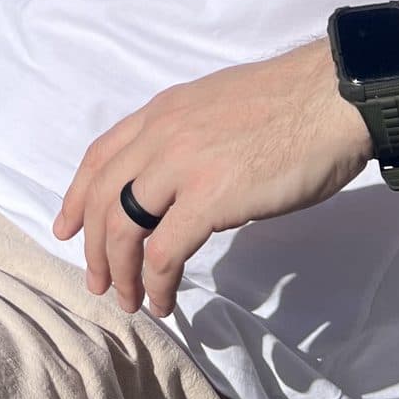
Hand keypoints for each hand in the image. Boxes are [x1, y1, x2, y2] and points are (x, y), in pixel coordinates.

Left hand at [53, 41, 370, 319]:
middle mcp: (160, 136)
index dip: (77, 196)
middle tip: (98, 282)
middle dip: (94, 247)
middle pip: (102, 199)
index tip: (66, 228)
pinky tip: (164, 300)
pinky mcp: (209, 199)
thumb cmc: (290, 103)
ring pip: (123, 229)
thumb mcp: (218, 106)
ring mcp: (181, 166)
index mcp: (162, 112)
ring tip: (130, 300)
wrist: (331, 98)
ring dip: (121, 272)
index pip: (100, 155)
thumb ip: (189, 135)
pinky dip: (157, 283)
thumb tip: (184, 176)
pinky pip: (164, 253)